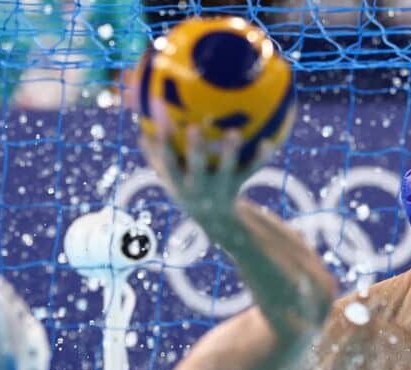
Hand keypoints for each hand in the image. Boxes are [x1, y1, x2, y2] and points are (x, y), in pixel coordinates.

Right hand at [139, 126, 272, 226]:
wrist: (214, 220)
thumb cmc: (186, 186)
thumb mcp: (167, 173)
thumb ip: (154, 147)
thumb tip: (141, 108)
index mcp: (178, 181)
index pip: (166, 162)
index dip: (161, 144)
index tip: (158, 124)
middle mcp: (198, 186)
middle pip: (196, 167)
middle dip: (195, 149)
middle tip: (194, 128)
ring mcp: (220, 187)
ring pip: (226, 170)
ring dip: (230, 152)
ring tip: (234, 133)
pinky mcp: (238, 184)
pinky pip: (251, 170)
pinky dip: (261, 157)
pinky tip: (269, 141)